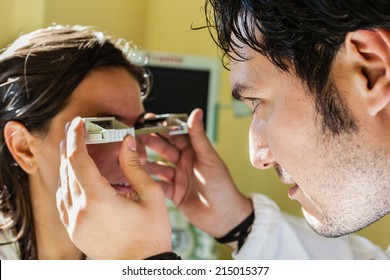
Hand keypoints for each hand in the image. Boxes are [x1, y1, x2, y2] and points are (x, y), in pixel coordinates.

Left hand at [56, 117, 171, 258]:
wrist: (141, 266)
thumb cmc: (150, 234)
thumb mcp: (151, 196)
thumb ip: (135, 167)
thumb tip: (127, 142)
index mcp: (98, 199)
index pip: (77, 159)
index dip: (76, 137)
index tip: (78, 123)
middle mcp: (80, 210)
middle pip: (67, 169)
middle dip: (71, 147)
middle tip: (78, 132)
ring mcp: (74, 222)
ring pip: (63, 185)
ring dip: (69, 165)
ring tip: (78, 152)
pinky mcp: (74, 230)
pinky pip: (63, 201)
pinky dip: (68, 184)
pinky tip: (78, 179)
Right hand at [141, 109, 252, 240]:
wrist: (224, 216)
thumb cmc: (222, 186)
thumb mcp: (208, 159)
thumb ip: (198, 136)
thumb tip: (196, 112)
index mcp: (195, 152)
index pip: (175, 135)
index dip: (162, 128)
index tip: (148, 120)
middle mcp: (185, 163)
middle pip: (164, 149)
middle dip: (150, 142)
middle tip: (134, 136)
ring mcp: (178, 178)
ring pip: (157, 166)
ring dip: (145, 162)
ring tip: (131, 156)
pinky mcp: (173, 193)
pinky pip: (157, 184)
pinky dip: (147, 181)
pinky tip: (136, 176)